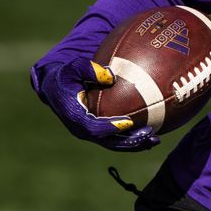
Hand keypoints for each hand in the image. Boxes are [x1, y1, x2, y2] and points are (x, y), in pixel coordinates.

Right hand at [34, 58, 159, 151]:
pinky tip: (151, 136)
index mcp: (74, 114)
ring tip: (155, 140)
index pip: (93, 126)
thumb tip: (110, 75)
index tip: (129, 123)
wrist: (55, 87)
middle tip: (149, 134)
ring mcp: (88, 132)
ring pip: (113, 143)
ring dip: (134, 144)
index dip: (110, 127)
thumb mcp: (74, 67)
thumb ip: (90, 70)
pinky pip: (115, 139)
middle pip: (106, 140)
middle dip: (128, 140)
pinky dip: (132, 140)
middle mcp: (80, 128)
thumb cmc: (68, 74)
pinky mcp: (95, 132)